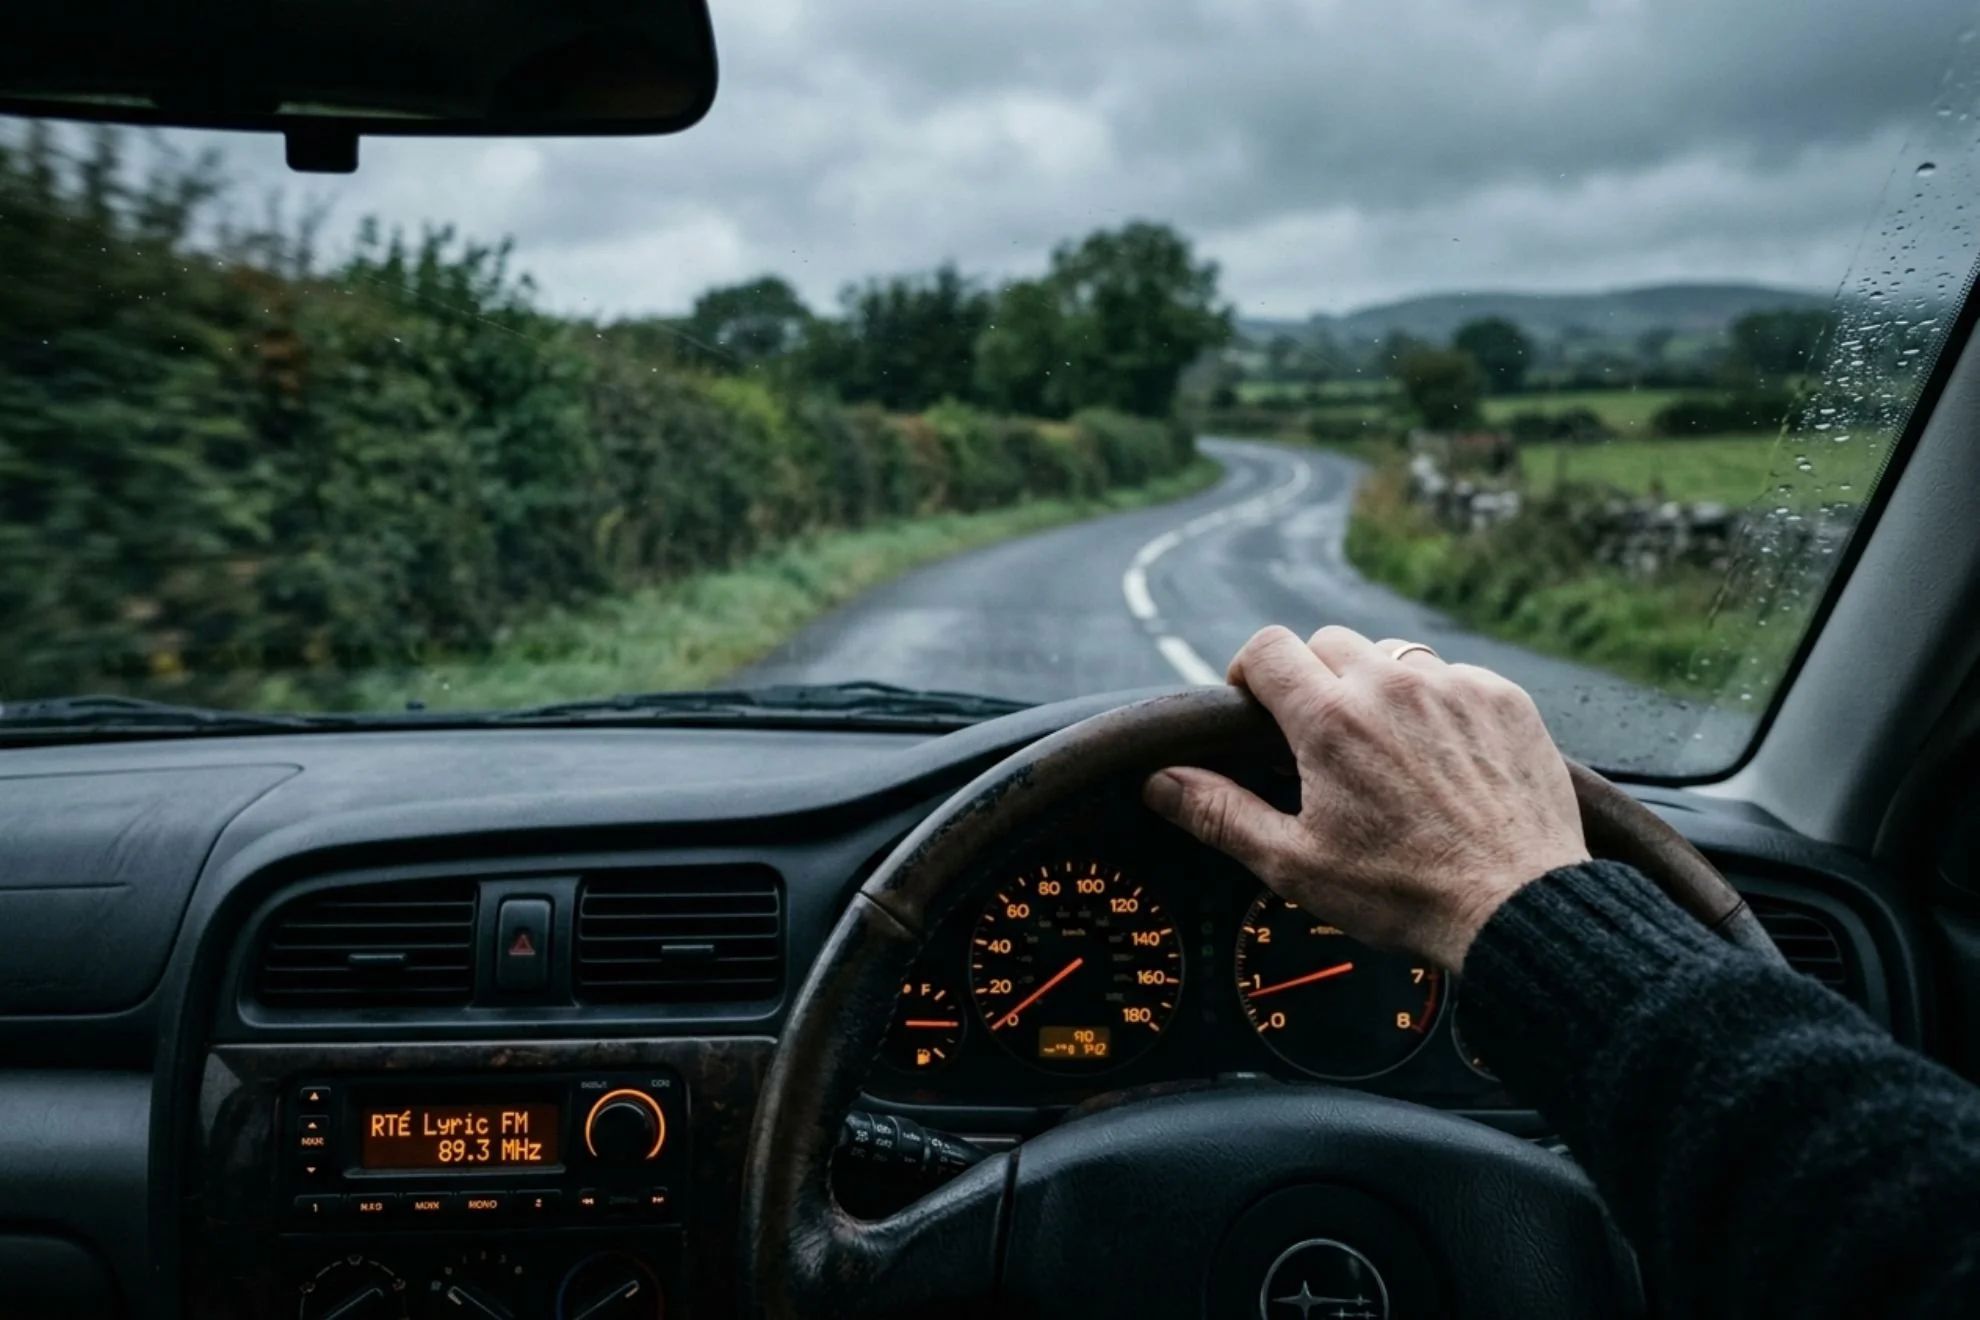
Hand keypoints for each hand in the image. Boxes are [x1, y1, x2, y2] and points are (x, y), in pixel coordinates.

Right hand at [1144, 625, 1589, 969]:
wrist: (1522, 909)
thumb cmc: (1403, 895)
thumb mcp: (1295, 865)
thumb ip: (1221, 814)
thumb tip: (1158, 782)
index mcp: (1330, 720)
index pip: (1266, 648)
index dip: (1251, 674)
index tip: (1256, 709)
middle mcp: (1391, 685)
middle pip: (1327, 642)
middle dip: (1313, 679)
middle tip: (1320, 740)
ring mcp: (1455, 686)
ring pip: (1392, 654)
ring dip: (1376, 684)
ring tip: (1383, 748)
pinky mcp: (1504, 699)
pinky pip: (1453, 675)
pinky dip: (1436, 703)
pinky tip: (1440, 759)